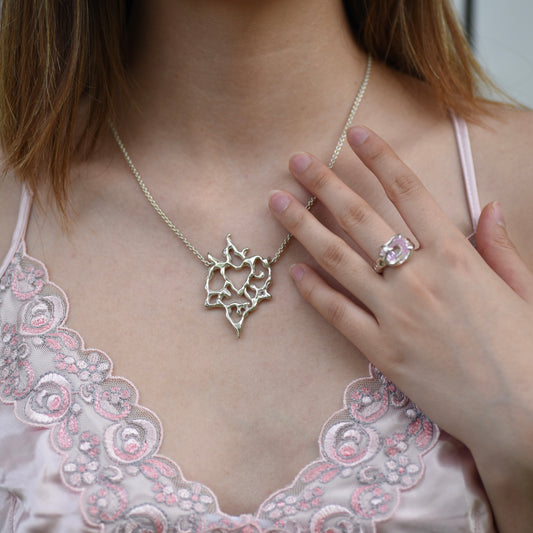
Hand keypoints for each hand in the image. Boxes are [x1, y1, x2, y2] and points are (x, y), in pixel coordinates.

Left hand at [268, 126, 532, 530]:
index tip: (355, 133)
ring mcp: (397, 314)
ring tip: (277, 203)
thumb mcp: (521, 290)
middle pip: (362, 219)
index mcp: (457, 256)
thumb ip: (499, 247)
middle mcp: (420, 278)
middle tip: (297, 161)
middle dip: (326, 185)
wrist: (522, 413)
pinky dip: (314, 291)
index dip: (381, 158)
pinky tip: (293, 272)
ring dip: (304, 228)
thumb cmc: (524, 350)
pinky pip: (339, 314)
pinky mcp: (383, 351)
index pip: (410, 192)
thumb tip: (488, 208)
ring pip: (339, 260)